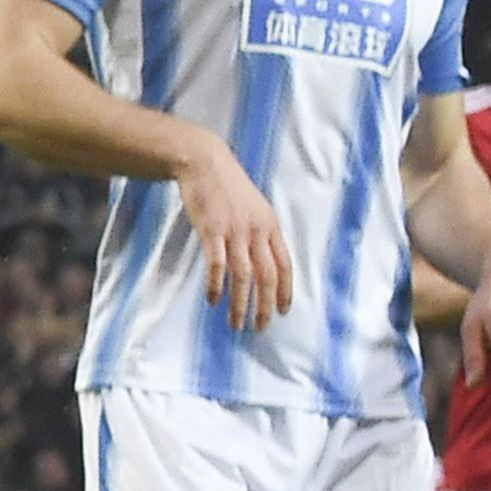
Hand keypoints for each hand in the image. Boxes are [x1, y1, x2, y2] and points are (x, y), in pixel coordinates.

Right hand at [175, 141, 296, 332]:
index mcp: (270, 226)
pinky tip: (213, 300)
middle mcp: (257, 231)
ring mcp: (235, 231)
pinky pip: (217, 264)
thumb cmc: (227, 186)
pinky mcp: (212, 231)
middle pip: (267, 276)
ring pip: (244, 276)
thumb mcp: (253, 208)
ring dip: (241, 303)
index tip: (283, 311)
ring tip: (236, 323)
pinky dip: (216, 285)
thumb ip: (260, 232)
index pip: (285, 265)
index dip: (286, 290)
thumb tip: (262, 257)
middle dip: (265, 305)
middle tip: (260, 326)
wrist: (205, 163)